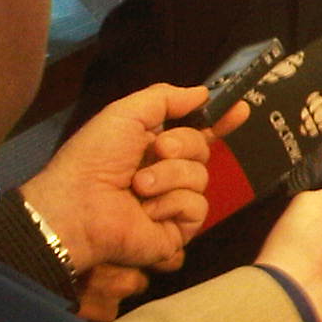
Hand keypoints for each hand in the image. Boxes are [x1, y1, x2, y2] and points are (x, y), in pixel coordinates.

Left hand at [19, 83, 243, 321]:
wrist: (80, 205)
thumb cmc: (96, 157)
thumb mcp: (126, 114)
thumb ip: (165, 99)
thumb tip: (203, 92)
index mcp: (152, 144)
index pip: (196, 130)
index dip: (219, 121)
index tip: (241, 109)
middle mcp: (165, 172)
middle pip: (202, 149)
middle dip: (183, 145)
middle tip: (157, 150)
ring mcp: (172, 202)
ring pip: (201, 177)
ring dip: (169, 176)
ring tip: (138, 187)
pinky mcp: (178, 229)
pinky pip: (196, 206)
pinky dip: (172, 203)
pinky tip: (147, 210)